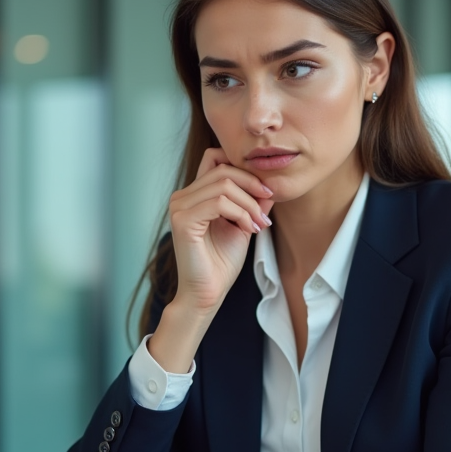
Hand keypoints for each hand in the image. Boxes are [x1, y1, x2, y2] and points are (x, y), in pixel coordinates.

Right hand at [167, 147, 273, 314]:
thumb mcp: (243, 224)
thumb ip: (253, 203)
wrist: (208, 293)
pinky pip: (218, 202)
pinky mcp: (182, 220)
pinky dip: (240, 213)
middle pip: (223, 169)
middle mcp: (182, 196)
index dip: (243, 169)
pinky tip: (249, 229)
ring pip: (223, 185)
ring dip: (249, 204)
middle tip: (267, 210)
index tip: (266, 192)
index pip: (215, 158)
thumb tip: (271, 183)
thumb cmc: (222, 263)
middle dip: (252, 186)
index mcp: (194, 195)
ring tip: (259, 224)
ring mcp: (179, 207)